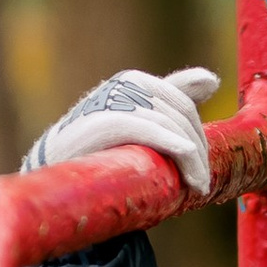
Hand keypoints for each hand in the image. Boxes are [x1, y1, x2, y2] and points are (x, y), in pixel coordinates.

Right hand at [19, 63, 218, 196]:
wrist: (54, 169)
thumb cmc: (98, 148)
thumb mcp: (138, 119)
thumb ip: (172, 97)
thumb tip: (212, 80)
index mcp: (136, 81)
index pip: (184, 104)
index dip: (199, 135)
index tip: (202, 165)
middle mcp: (127, 84)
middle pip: (181, 116)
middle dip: (198, 151)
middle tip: (203, 183)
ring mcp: (115, 99)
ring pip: (171, 126)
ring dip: (193, 160)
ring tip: (198, 186)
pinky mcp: (107, 120)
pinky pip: (152, 132)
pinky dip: (175, 148)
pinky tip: (189, 167)